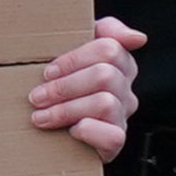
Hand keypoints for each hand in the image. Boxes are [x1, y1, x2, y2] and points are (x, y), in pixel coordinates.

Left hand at [26, 15, 141, 160]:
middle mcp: (126, 91)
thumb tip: (138, 38)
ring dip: (66, 110)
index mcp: (120, 65)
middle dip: (65, 86)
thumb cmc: (62, 90)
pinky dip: (87, 132)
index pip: (109, 48)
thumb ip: (104, 32)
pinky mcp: (116, 144)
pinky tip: (70, 132)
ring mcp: (122, 118)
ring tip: (40, 117)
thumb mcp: (74, 53)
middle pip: (105, 76)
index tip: (48, 72)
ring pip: (105, 104)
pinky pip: (112, 137)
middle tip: (37, 97)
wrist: (53, 139)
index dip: (74, 59)